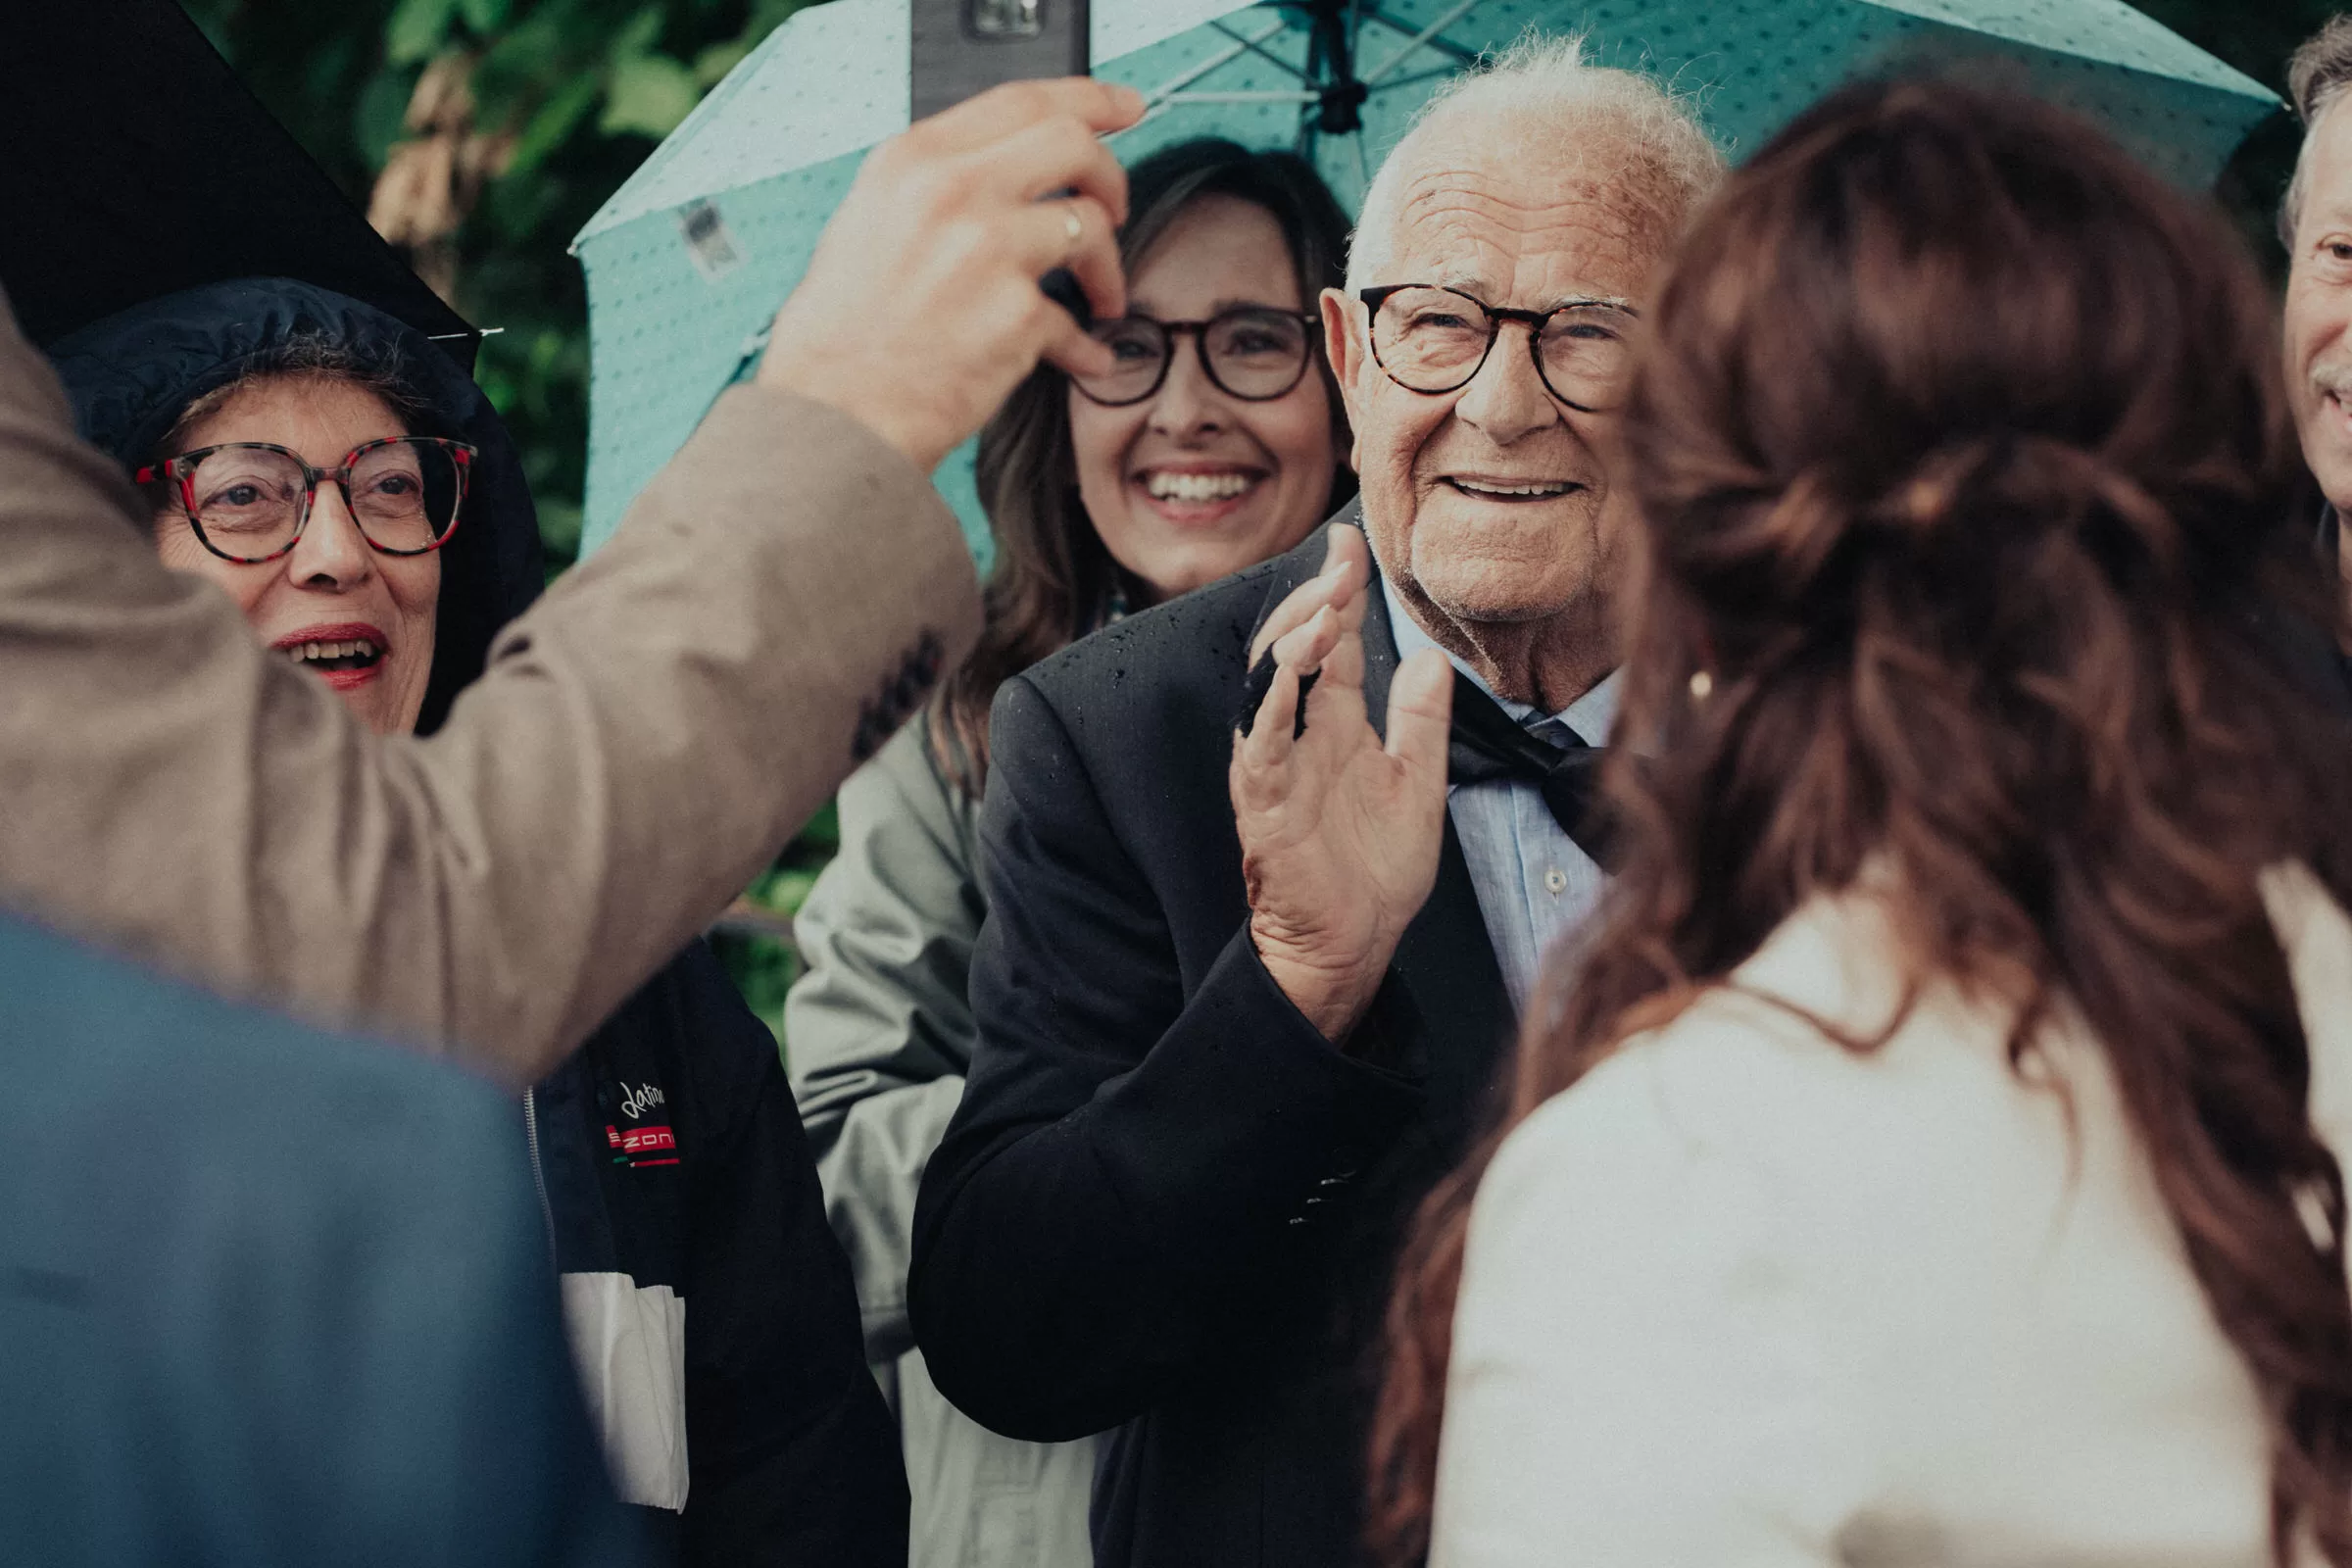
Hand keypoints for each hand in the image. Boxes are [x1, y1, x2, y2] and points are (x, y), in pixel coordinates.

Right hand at [758, 78, 1143, 472]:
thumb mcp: (870, 222)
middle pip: (1074, 144)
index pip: (1022, 100)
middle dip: (1111, 176)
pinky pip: (1077, 322)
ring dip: (1108, 267)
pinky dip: (1085, 347)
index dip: (1089, 98)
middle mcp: (952, 192)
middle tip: (1115, 210)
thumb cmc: (842, 336)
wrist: (834, 416)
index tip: (1123, 107)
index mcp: (912, 161)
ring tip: (1100, 299)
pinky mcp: (1016, 317)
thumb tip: (1007, 174)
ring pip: (1092, 226)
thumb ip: (936, 186)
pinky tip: (1081, 359)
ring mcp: (988, 251)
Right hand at [1230, 526, 1454, 1042]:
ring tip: (1321, 609)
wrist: (1352, 944)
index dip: (1339, 591)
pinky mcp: (1264, 801)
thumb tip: (1429, 657)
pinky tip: (1289, 670)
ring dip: (1290, 641)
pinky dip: (1270, 702)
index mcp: (1337, 724)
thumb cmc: (1375, 871)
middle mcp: (1301, 734)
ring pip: (1267, 684)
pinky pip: (1259, 742)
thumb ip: (1420, 720)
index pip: (1333, 641)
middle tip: (1337, 562)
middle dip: (1312, 599)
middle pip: (1294, 646)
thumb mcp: (1417, 782)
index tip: (1350, 542)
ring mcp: (1277, 764)